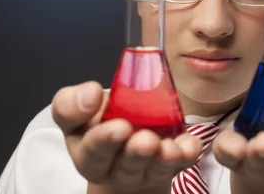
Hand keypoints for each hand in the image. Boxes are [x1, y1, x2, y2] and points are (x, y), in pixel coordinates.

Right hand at [51, 81, 201, 193]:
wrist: (122, 144)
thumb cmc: (100, 122)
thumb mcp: (78, 110)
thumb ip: (72, 102)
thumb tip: (91, 92)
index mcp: (88, 153)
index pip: (92, 151)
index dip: (104, 140)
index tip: (120, 126)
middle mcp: (117, 167)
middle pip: (126, 165)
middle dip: (137, 152)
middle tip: (146, 140)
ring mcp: (145, 170)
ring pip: (154, 168)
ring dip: (163, 157)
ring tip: (170, 147)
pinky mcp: (171, 166)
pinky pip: (181, 164)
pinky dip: (187, 154)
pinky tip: (190, 146)